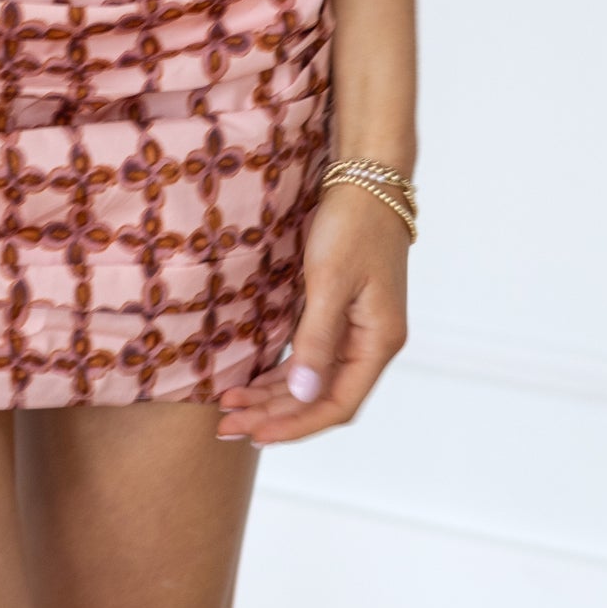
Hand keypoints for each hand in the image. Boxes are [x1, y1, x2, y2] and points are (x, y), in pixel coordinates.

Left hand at [214, 182, 409, 442]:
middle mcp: (372, 342)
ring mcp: (358, 327)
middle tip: (227, 423)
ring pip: (315, 380)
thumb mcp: (330, 280)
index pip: (337, 405)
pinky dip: (283, 371)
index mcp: (379, 341)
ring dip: (275, 396)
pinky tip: (255, 378)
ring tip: (232, 406)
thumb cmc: (352, 223)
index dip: (294, 424)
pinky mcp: (343, 310)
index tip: (253, 432)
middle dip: (275, 415)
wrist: (367, 175)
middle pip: (323, 398)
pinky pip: (312, 355)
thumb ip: (317, 340)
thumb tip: (303, 397)